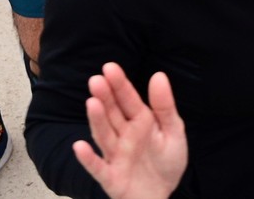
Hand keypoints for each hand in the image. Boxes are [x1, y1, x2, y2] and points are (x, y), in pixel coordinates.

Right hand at [72, 64, 187, 198]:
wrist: (162, 196)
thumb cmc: (166, 162)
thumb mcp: (173, 132)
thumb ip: (164, 106)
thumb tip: (159, 75)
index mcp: (139, 121)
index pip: (128, 99)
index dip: (119, 84)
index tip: (109, 67)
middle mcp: (124, 135)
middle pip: (112, 114)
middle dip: (105, 97)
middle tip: (96, 80)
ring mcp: (115, 156)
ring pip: (104, 136)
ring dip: (97, 121)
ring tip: (92, 103)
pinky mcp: (111, 178)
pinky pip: (98, 168)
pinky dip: (88, 159)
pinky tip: (79, 146)